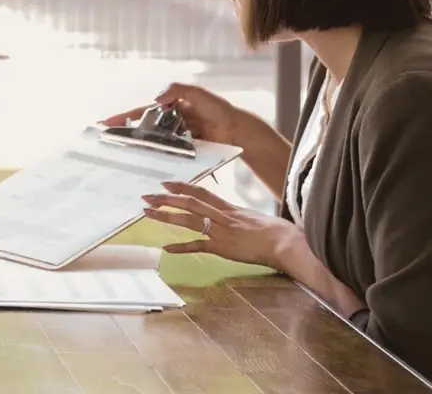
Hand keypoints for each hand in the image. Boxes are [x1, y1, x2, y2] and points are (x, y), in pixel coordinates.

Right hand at [102, 82, 272, 149]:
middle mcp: (170, 121)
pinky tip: (145, 162)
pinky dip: (157, 157)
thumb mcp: (197, 93)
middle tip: (108, 141)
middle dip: (126, 133)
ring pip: (154, 141)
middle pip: (143, 127)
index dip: (124, 117)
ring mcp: (176, 136)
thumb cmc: (219, 110)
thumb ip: (177, 90)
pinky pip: (167, 153)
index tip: (105, 122)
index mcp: (170, 105)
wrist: (238, 130)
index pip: (142, 111)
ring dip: (139, 147)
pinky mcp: (184, 150)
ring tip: (121, 154)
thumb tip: (156, 99)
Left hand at [142, 181, 304, 269]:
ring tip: (147, 214)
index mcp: (229, 208)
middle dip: (166, 199)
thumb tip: (230, 215)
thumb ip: (237, 215)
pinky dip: (181, 247)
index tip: (165, 183)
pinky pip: (199, 246)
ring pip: (189, 220)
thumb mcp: (252, 217)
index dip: (182, 186)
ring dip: (167, 216)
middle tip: (146, 196)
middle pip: (189, 203)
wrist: (284, 242)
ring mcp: (221, 231)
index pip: (201, 192)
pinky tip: (166, 249)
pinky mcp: (223, 248)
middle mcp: (222, 216)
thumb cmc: (274, 231)